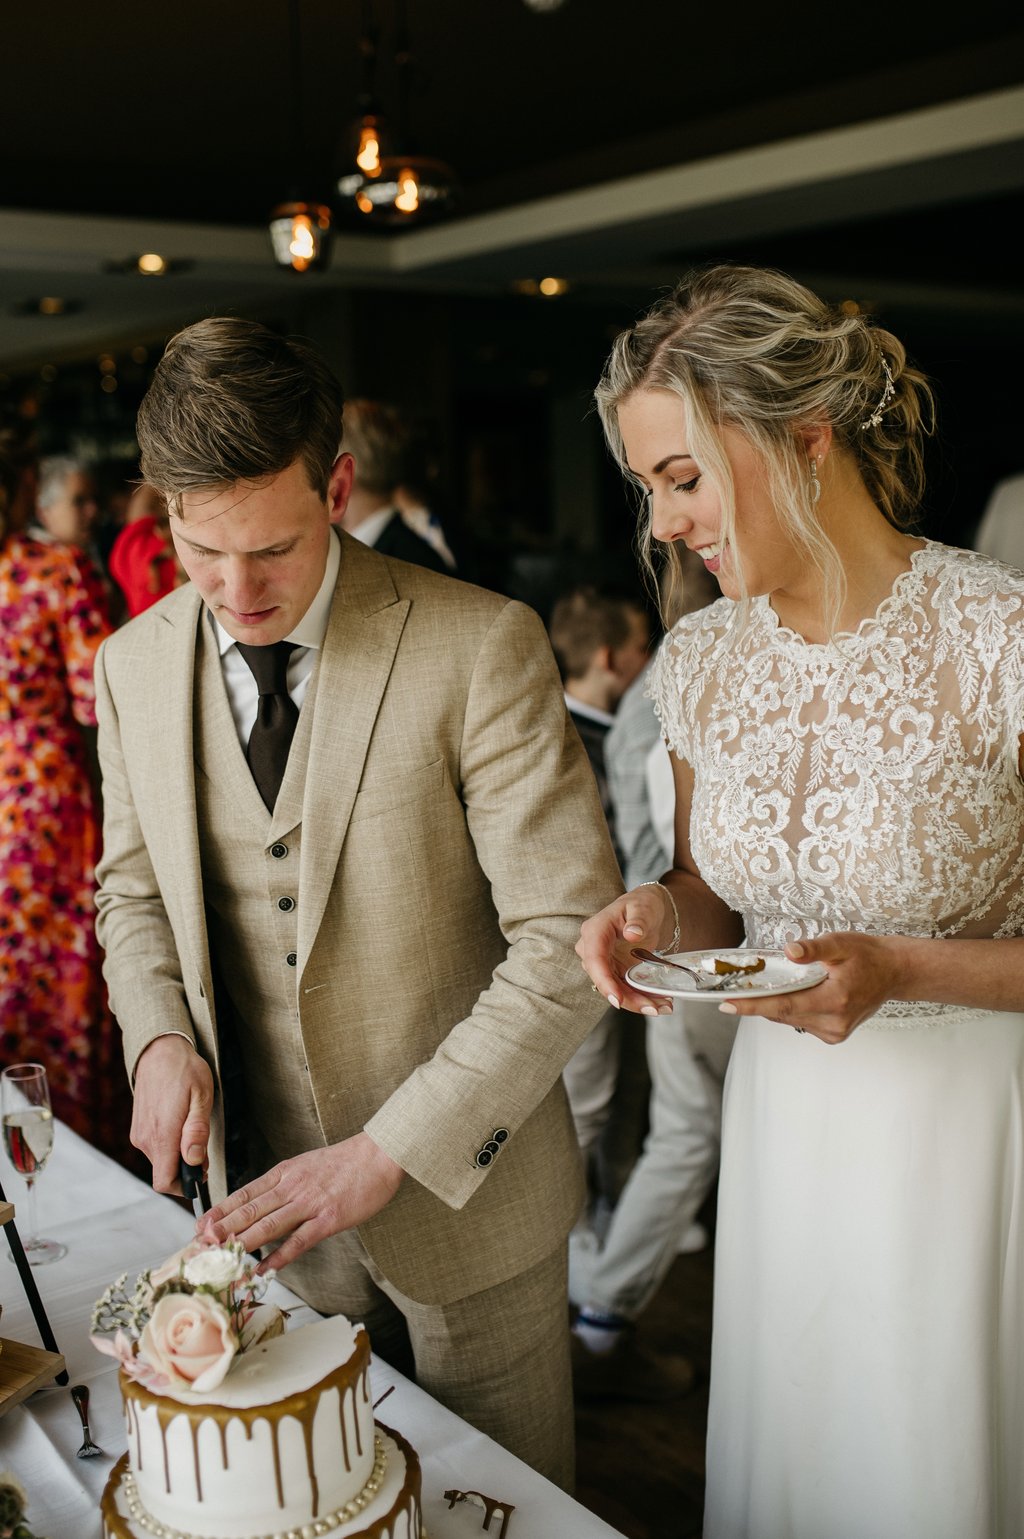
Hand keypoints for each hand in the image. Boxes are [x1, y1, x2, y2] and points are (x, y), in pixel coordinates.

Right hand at [131, 1035, 213, 1192]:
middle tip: (202, 1146)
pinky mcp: (137, 1129)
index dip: (184, 1186)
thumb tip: (193, 1161)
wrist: (159, 1051)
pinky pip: (154, 1148)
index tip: (200, 1173)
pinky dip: (168, 1145)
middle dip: (186, 1168)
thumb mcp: (201, 1097)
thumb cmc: (185, 1071)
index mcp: (162, 1135)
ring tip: (191, 1129)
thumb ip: (197, 1131)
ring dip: (177, 1155)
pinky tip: (179, 1124)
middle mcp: (145, 1139)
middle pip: (165, 1173)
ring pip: (160, 1161)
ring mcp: (139, 1134)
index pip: (165, 1182)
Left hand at [197, 1133, 404, 1274]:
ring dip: (239, 1243)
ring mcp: (309, 1203)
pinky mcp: (328, 1219)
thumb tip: (262, 1201)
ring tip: (218, 1259)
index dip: (219, 1211)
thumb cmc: (345, 1162)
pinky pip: (297, 1242)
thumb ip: (285, 1183)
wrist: (378, 1155)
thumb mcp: (306, 1165)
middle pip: (248, 1210)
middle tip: (197, 1246)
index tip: (199, 1226)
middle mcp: (291, 1187)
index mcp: (284, 1173)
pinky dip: (277, 1258)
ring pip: (267, 1225)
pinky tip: (261, 1271)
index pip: (244, 1193)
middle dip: (220, 1230)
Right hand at [575, 887, 675, 1015]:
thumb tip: (632, 933)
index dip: (604, 981)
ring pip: (615, 989)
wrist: (646, 912)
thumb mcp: (643, 906)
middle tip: (653, 1008)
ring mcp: (603, 962)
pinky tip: (659, 1003)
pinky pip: (624, 989)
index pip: (594, 959)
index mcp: (595, 930)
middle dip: (628, 998)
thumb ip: (638, 919)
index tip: (617, 1000)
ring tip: (663, 1007)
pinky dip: (640, 998)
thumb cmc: (642, 904)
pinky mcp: (614, 972)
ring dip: (637, 1002)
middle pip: (604, 980)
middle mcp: (593, 949)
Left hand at [718, 932, 901, 1042]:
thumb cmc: (867, 956)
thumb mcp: (841, 943)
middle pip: (783, 1014)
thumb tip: (790, 951)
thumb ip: (814, 948)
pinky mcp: (834, 1034)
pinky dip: (790, 1008)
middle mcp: (834, 1022)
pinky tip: (792, 993)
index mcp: (836, 1000)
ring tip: (763, 987)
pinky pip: (800, 1021)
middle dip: (758, 1001)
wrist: (893, 972)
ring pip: (789, 1019)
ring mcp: (835, 1032)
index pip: (785, 1005)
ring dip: (775, 1004)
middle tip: (734, 988)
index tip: (727, 1004)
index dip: (753, 1005)